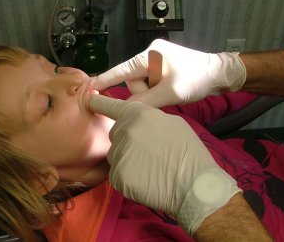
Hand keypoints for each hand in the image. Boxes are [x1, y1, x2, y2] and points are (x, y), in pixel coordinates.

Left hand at [89, 94, 240, 234]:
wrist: (194, 185)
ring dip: (127, 160)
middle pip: (116, 134)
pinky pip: (117, 174)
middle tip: (148, 151)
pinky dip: (128, 177)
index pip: (110, 106)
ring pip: (116, 155)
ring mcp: (119, 154)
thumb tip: (140, 122)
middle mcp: (124, 131)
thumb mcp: (172, 123)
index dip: (100, 103)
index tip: (90, 99)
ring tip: (150, 167)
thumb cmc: (188, 151)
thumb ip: (150, 119)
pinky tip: (145, 180)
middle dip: (127, 140)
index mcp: (137, 115)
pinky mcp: (117, 176)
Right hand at [93, 39, 245, 106]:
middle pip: (133, 80)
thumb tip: (126, 109)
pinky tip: (168, 93)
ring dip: (151, 93)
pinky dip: (156, 91)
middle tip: (161, 97)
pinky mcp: (164, 67)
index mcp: (149, 55)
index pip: (121, 70)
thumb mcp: (170, 92)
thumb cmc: (196, 79)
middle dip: (143, 92)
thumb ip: (145, 101)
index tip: (90, 87)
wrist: (219, 74)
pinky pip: (152, 82)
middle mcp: (150, 54)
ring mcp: (158, 61)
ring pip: (143, 84)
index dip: (105, 79)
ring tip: (168, 95)